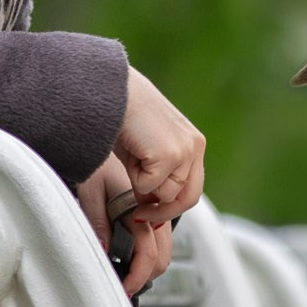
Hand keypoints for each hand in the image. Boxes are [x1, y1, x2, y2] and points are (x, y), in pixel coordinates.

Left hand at [72, 152, 171, 299]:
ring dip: (150, 258)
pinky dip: (152, 241)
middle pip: (165, 253)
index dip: (138, 277)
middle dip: (146, 272)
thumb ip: (98, 222)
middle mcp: (158, 203)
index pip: (149, 254)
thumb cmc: (96, 152)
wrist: (112, 123)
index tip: (126, 289)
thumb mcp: (89, 189)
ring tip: (126, 267)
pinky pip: (163, 226)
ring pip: (166, 242)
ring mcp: (162, 198)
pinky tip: (133, 242)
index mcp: (140, 204)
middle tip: (125, 282)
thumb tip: (106, 253)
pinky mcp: (160, 193)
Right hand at [113, 67, 205, 227]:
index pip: (192, 187)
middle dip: (163, 212)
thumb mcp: (146, 150)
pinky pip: (149, 187)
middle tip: (140, 215)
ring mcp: (185, 150)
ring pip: (166, 195)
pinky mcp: (170, 154)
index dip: (171, 206)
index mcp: (192, 142)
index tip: (148, 212)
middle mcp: (194, 146)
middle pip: (188, 198)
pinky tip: (129, 154)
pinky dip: (134, 178)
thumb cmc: (122, 115)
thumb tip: (151, 206)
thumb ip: (156, 175)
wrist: (111, 91)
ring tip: (131, 159)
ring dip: (143, 187)